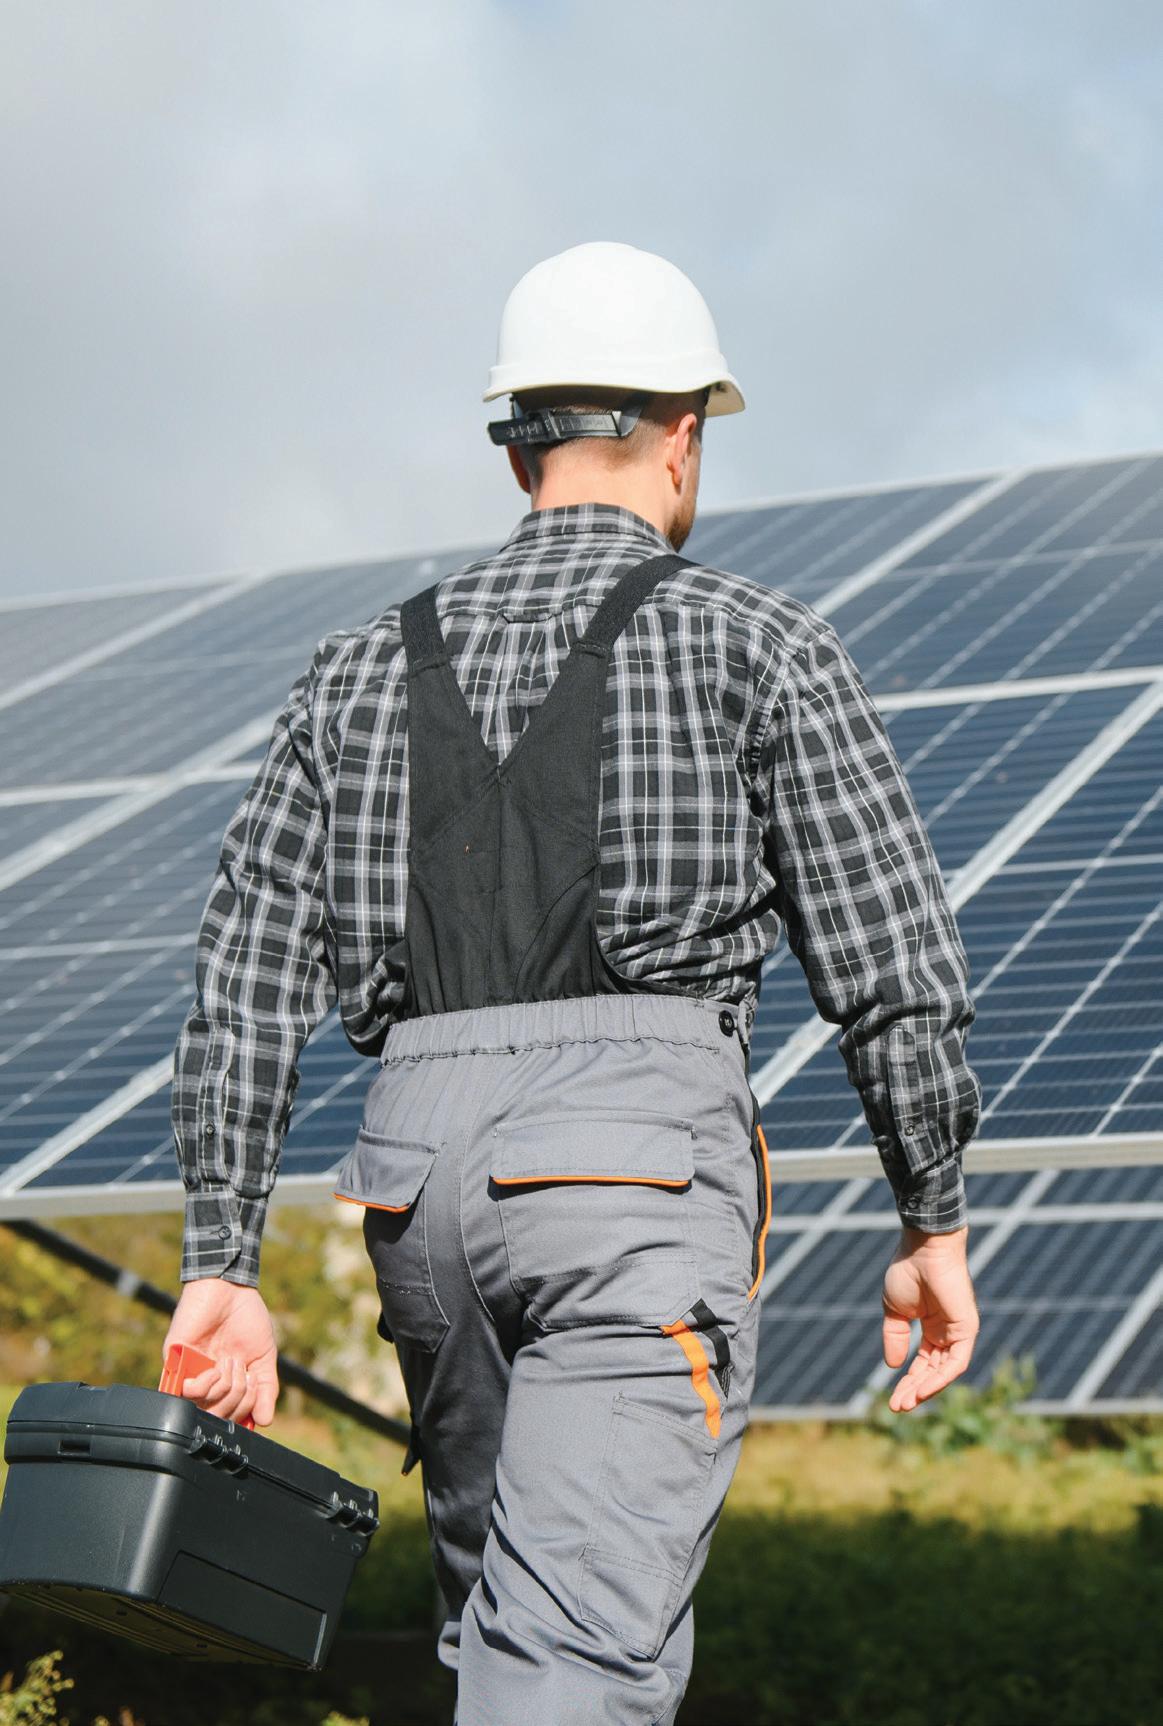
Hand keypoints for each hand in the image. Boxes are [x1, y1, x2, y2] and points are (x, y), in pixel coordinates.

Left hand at [161, 1278, 279, 1426]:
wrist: (230, 1288)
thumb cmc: (246, 1319)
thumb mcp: (264, 1358)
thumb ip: (266, 1390)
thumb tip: (265, 1421)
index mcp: (226, 1384)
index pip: (232, 1417)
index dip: (247, 1412)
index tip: (256, 1391)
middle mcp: (206, 1383)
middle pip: (219, 1417)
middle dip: (239, 1399)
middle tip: (244, 1371)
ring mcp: (189, 1373)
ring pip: (204, 1408)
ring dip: (225, 1387)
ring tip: (231, 1361)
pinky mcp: (175, 1362)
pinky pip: (186, 1392)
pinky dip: (205, 1384)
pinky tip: (215, 1366)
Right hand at [882, 1224, 978, 1412]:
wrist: (924, 1249)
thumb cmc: (908, 1271)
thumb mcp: (894, 1310)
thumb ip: (895, 1337)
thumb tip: (893, 1366)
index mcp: (932, 1327)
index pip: (922, 1365)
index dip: (907, 1382)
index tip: (892, 1400)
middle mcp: (947, 1333)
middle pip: (933, 1372)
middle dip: (914, 1391)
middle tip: (896, 1408)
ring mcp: (959, 1332)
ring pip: (945, 1372)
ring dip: (926, 1390)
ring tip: (906, 1404)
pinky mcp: (967, 1329)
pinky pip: (956, 1362)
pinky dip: (940, 1378)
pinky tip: (923, 1390)